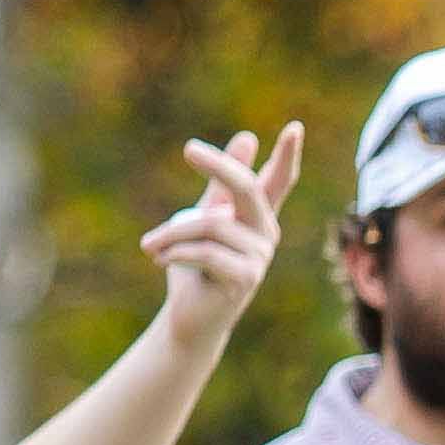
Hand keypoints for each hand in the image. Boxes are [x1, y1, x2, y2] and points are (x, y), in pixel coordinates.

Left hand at [140, 122, 304, 336]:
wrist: (189, 317)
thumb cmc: (196, 266)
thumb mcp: (204, 216)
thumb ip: (221, 182)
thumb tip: (249, 135)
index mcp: (257, 217)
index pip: (278, 182)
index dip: (287, 156)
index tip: (295, 127)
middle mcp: (265, 234)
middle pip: (247, 189)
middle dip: (219, 167)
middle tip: (189, 148)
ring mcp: (259, 257)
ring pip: (211, 225)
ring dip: (171, 233)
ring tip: (149, 245)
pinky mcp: (245, 278)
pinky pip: (206, 252)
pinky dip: (176, 253)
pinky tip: (159, 261)